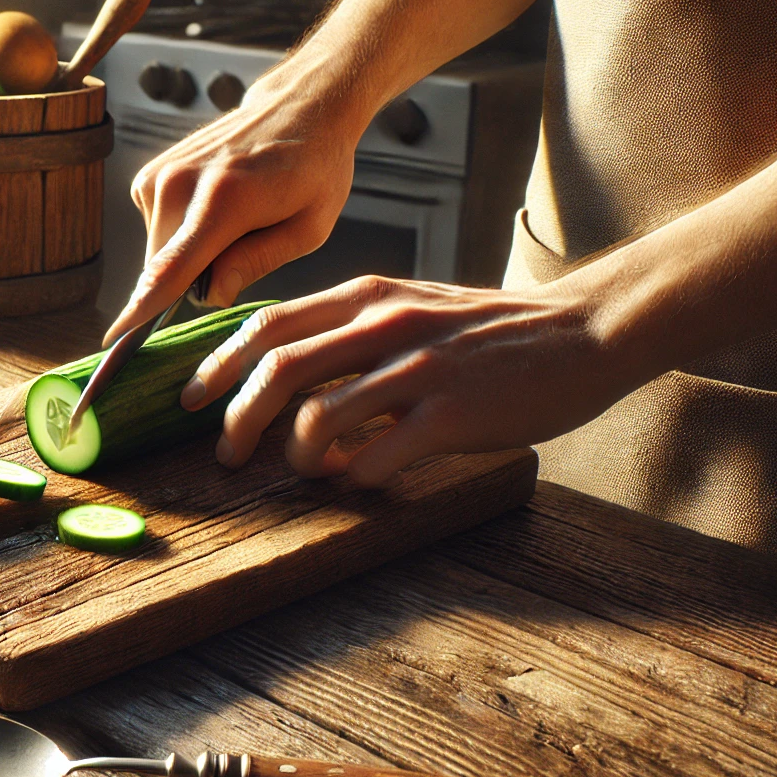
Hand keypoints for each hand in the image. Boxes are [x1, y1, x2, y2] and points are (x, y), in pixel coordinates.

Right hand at [104, 87, 360, 347]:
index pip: (172, 268)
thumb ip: (255, 263)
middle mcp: (179, 183)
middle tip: (246, 246)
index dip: (142, 310)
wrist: (300, 107)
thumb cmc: (314, 169)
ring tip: (235, 221)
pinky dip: (182, 236)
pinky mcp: (149, 178)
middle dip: (194, 281)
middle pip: (163, 271)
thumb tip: (208, 296)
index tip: (114, 340)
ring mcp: (158, 176)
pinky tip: (214, 209)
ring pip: (158, 256)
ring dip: (189, 257)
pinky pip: (157, 234)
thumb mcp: (308, 227)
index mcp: (224, 199)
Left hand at [182, 274, 640, 485]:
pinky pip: (375, 459)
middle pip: (275, 370)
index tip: (191, 397)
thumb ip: (349, 329)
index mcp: (366, 296)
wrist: (585, 330)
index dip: (216, 364)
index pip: (266, 325)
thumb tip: (283, 370)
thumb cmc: (490, 330)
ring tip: (308, 468)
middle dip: (236, 419)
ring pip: (317, 418)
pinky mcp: (452, 414)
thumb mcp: (410, 306)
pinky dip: (352, 479)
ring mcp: (418, 369)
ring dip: (296, 455)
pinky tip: (360, 480)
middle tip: (226, 454)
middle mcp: (384, 325)